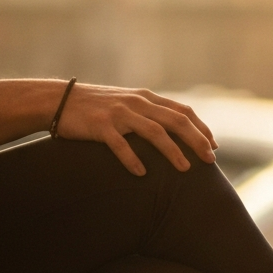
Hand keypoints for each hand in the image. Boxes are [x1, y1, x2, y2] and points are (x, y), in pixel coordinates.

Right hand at [55, 83, 216, 175]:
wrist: (58, 101)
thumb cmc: (98, 108)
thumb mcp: (129, 105)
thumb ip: (151, 114)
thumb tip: (177, 133)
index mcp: (146, 98)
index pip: (183, 111)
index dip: (202, 129)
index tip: (214, 147)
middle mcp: (137, 103)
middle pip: (176, 121)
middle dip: (197, 140)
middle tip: (210, 160)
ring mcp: (119, 113)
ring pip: (154, 132)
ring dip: (172, 151)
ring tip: (185, 169)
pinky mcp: (100, 125)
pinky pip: (120, 144)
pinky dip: (132, 159)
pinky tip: (141, 174)